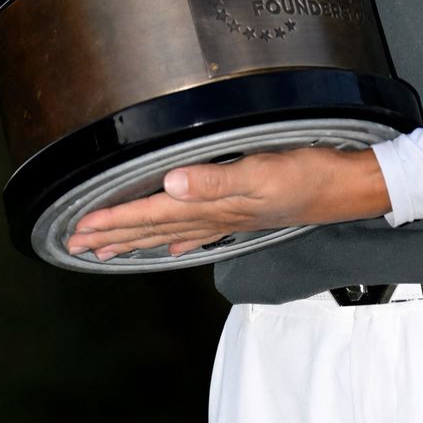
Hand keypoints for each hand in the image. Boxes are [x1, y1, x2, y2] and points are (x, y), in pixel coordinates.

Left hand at [66, 146, 391, 261]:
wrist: (346, 187)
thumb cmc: (307, 174)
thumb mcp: (262, 171)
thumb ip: (215, 179)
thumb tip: (170, 183)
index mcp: (212, 204)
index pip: (150, 214)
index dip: (113, 220)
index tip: (78, 229)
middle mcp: (214, 215)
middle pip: (153, 228)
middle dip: (113, 236)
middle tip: (76, 245)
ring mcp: (228, 218)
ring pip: (169, 232)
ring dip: (136, 240)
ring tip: (106, 250)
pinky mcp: (243, 213)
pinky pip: (197, 232)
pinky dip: (176, 240)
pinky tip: (168, 248)